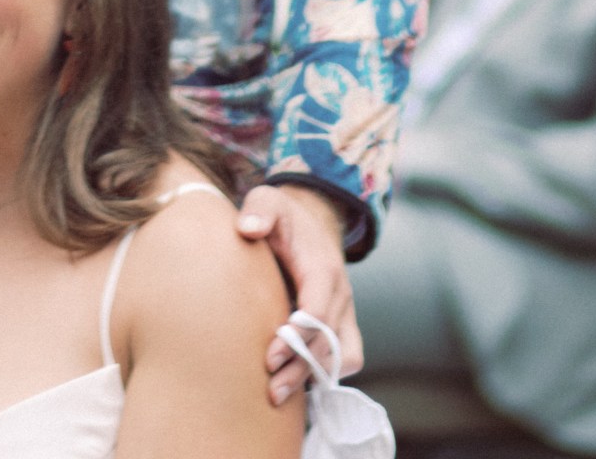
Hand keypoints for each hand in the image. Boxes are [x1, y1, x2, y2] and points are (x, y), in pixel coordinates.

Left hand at [238, 183, 361, 406]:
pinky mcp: (342, 323)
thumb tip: (248, 228)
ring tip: (279, 394)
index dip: (298, 337)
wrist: (311, 222)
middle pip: (329, 342)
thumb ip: (259, 209)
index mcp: (322, 268)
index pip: (318, 310)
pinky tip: (295, 383)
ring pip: (343, 356)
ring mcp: (345, 311)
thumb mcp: (268, 200)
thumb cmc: (283, 215)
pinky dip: (327, 372)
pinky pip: (347, 357)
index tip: (270, 357)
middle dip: (300, 367)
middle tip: (269, 388)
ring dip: (315, 376)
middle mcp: (340, 293)